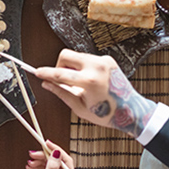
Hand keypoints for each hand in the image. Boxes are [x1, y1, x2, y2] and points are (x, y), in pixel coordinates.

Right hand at [21, 142, 75, 168]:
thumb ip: (51, 168)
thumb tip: (56, 154)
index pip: (66, 161)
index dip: (57, 151)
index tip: (47, 144)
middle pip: (58, 162)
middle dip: (45, 156)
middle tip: (34, 153)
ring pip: (51, 166)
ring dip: (40, 162)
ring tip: (30, 162)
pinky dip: (39, 168)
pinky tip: (31, 167)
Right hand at [35, 49, 156, 135]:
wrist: (132, 110)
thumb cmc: (107, 113)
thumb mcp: (80, 107)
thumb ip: (62, 93)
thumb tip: (46, 84)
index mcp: (88, 81)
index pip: (60, 73)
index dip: (46, 73)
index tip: (37, 72)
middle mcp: (96, 66)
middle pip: (66, 55)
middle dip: (59, 65)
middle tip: (61, 79)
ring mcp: (103, 61)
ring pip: (77, 56)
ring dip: (72, 67)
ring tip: (79, 84)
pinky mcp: (108, 59)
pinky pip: (88, 59)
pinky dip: (83, 67)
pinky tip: (90, 81)